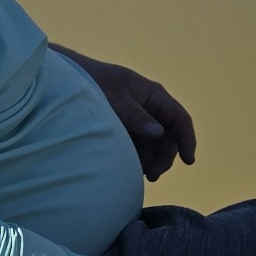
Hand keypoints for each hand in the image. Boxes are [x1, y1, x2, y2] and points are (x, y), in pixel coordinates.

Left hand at [53, 48, 196, 180]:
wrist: (67, 80)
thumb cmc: (91, 83)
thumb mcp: (114, 99)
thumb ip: (136, 116)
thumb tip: (159, 133)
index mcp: (154, 95)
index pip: (179, 119)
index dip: (187, 140)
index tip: (189, 162)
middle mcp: (150, 108)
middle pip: (169, 136)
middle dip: (164, 157)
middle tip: (153, 175)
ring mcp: (138, 119)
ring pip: (154, 144)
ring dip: (150, 160)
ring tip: (136, 174)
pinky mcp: (126, 129)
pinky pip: (139, 146)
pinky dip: (138, 158)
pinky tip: (128, 168)